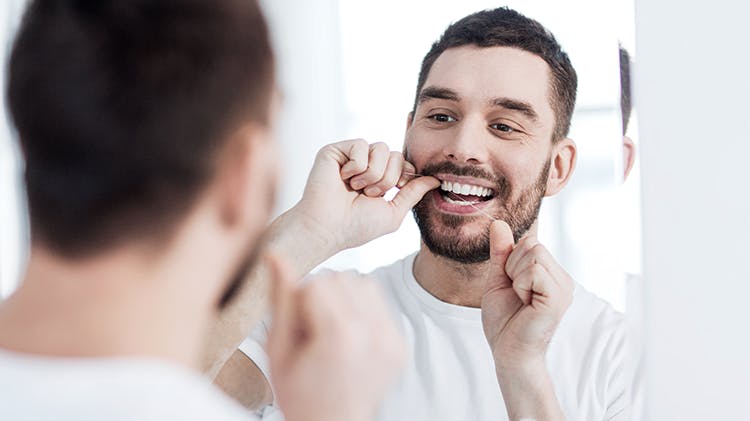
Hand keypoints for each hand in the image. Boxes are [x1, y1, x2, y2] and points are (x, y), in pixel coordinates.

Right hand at [266, 255, 405, 420]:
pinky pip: (380, 302)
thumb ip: (280, 300)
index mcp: (340, 335)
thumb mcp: (278, 349)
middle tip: (313, 332)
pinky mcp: (399, 343)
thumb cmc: (299, 393)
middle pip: (341, 278)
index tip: (298, 331)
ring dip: (344, 298)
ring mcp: (391, 339)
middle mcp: (373, 333)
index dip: (299, 302)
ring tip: (330, 331)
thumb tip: (275, 255)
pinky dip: (362, 310)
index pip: (316, 282)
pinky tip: (348, 336)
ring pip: (363, 283)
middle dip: (322, 296)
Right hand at [292, 139, 439, 252]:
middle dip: (388, 179)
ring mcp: (351, 157)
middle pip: (396, 155)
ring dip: (372, 174)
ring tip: (356, 188)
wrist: (328, 227)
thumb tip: (435, 180)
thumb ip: (414, 193)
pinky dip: (356, 166)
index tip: (396, 190)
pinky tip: (343, 178)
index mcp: (380, 179)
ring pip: (381, 148)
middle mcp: (366, 166)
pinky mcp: (336, 150)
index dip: (404, 175)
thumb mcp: (394, 212)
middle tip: (368, 194)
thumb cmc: (357, 226)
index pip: (404, 163)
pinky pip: (361, 144)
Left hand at [481, 220, 573, 368]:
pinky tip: (526, 303)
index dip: (510, 259)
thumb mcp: (498, 280)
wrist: (508, 353)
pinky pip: (534, 270)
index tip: (512, 284)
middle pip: (532, 243)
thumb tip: (498, 223)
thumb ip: (501, 252)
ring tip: (521, 299)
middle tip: (516, 293)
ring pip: (534, 252)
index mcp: (549, 273)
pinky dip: (521, 284)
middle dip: (512, 265)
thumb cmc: (505, 322)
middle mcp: (561, 277)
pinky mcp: (558, 297)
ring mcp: (563, 287)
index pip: (529, 240)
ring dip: (516, 276)